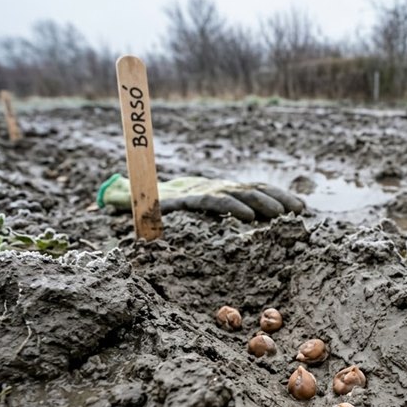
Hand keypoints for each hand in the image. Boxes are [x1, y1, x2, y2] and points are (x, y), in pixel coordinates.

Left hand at [97, 174, 304, 221]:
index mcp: (190, 196)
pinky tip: (299, 208)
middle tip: (281, 217)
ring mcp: (228, 188)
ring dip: (278, 200)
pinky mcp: (238, 192)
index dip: (229, 207)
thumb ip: (124, 200)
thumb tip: (108, 199)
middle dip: (262, 203)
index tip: (247, 218)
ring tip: (298, 212)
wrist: (166, 188)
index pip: (212, 199)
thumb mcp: (133, 204)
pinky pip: (262, 192)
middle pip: (240, 192)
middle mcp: (212, 188)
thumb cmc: (147, 203)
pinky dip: (280, 198)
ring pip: (256, 190)